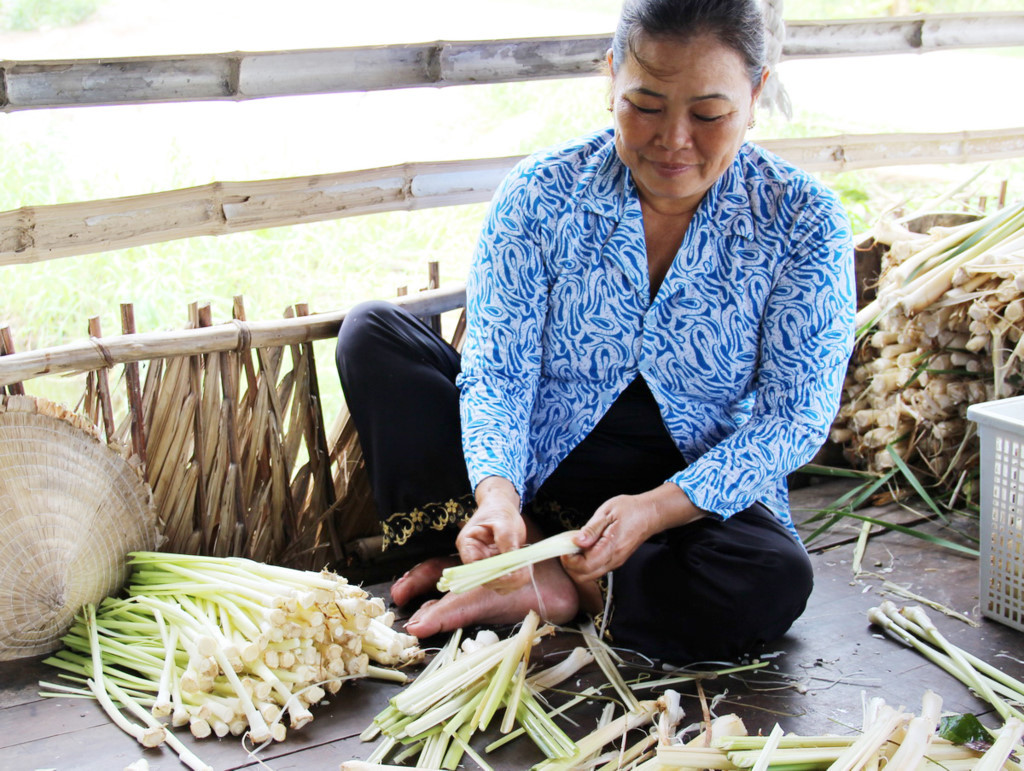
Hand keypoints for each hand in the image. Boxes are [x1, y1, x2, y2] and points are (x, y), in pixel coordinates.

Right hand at [456, 476, 527, 592]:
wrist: (502, 505)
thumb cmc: (499, 510)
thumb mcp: (504, 521)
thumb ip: (506, 540)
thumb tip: (511, 562)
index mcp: (468, 544)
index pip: (473, 569)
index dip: (490, 575)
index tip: (509, 575)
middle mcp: (474, 558)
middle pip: (486, 580)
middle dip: (506, 580)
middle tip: (524, 572)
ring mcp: (485, 564)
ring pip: (497, 584)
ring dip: (514, 581)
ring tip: (527, 568)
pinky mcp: (497, 566)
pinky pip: (505, 580)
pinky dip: (517, 577)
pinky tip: (525, 567)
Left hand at [561, 483, 702, 583]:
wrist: (650, 514)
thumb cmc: (631, 510)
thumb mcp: (607, 512)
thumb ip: (591, 529)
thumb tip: (576, 542)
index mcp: (611, 548)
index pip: (583, 567)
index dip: (569, 560)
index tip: (565, 546)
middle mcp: (614, 560)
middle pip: (584, 576)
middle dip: (571, 565)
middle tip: (568, 546)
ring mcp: (615, 562)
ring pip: (589, 574)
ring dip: (578, 564)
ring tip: (577, 544)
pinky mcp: (615, 560)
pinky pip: (596, 568)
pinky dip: (586, 561)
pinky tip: (586, 545)